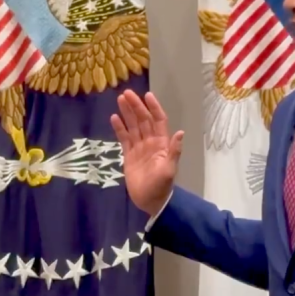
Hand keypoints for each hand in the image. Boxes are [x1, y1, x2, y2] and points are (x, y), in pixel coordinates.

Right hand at [110, 90, 183, 216]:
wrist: (150, 201)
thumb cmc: (161, 186)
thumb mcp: (169, 169)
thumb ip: (174, 151)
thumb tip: (180, 133)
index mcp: (162, 143)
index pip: (158, 121)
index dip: (154, 108)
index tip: (147, 95)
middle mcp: (150, 142)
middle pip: (143, 120)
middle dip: (136, 106)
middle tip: (127, 93)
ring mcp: (139, 147)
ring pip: (133, 126)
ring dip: (127, 113)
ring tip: (120, 100)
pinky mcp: (129, 155)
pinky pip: (124, 138)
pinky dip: (119, 128)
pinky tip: (114, 118)